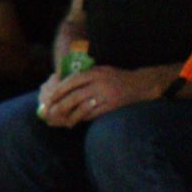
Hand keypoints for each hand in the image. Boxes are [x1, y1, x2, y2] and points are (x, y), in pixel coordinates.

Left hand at [38, 64, 160, 127]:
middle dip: (61, 105)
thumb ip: (86, 75)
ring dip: (71, 116)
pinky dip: (83, 118)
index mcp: (95, 73)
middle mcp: (100, 84)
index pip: (73, 81)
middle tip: (51, 112)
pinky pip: (94, 114)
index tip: (50, 97)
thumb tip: (64, 83)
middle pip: (75, 96)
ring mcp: (107, 96)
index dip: (60, 90)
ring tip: (62, 121)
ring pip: (83, 108)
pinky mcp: (112, 106)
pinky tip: (76, 121)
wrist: (140, 84)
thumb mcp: (102, 70)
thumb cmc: (117, 77)